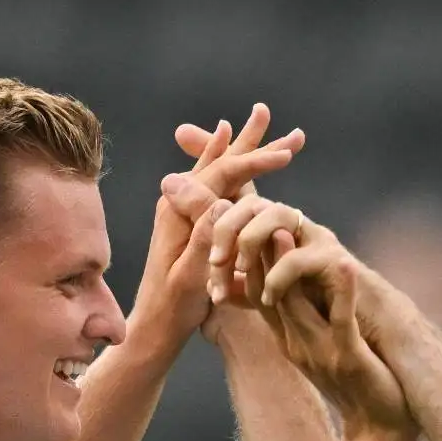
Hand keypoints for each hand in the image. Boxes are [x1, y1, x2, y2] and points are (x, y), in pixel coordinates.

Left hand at [127, 106, 303, 353]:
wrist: (153, 329)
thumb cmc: (173, 310)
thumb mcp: (189, 277)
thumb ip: (203, 238)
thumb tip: (220, 201)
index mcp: (178, 209)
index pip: (222, 173)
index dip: (255, 161)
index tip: (287, 154)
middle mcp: (179, 202)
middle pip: (219, 161)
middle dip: (249, 140)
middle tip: (265, 111)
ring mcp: (185, 211)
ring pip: (219, 170)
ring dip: (245, 148)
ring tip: (262, 124)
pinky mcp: (192, 223)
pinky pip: (216, 186)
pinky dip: (233, 168)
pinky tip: (237, 159)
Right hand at [266, 231, 413, 439]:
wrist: (379, 432)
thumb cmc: (357, 386)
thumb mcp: (322, 348)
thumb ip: (304, 316)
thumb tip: (292, 282)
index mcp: (288, 340)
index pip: (257, 294)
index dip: (247, 259)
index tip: (244, 224)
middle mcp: (296, 344)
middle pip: (267, 293)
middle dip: (257, 253)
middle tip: (254, 214)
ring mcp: (320, 352)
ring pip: (295, 303)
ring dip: (289, 265)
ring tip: (286, 229)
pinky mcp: (348, 358)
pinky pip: (340, 319)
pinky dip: (340, 290)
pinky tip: (343, 262)